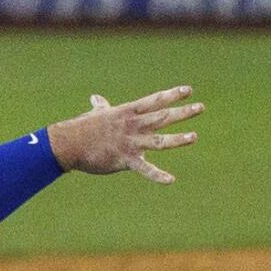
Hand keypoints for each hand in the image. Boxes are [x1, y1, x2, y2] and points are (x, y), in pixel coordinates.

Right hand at [49, 85, 205, 182]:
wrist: (68, 143)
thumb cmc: (82, 128)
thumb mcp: (96, 115)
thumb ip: (101, 107)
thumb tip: (96, 98)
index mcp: (128, 112)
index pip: (155, 101)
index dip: (172, 95)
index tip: (188, 90)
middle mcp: (133, 125)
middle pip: (163, 117)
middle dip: (183, 112)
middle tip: (201, 107)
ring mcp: (130, 142)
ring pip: (159, 141)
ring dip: (178, 139)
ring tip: (195, 136)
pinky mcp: (125, 160)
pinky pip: (145, 169)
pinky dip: (158, 175)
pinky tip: (171, 180)